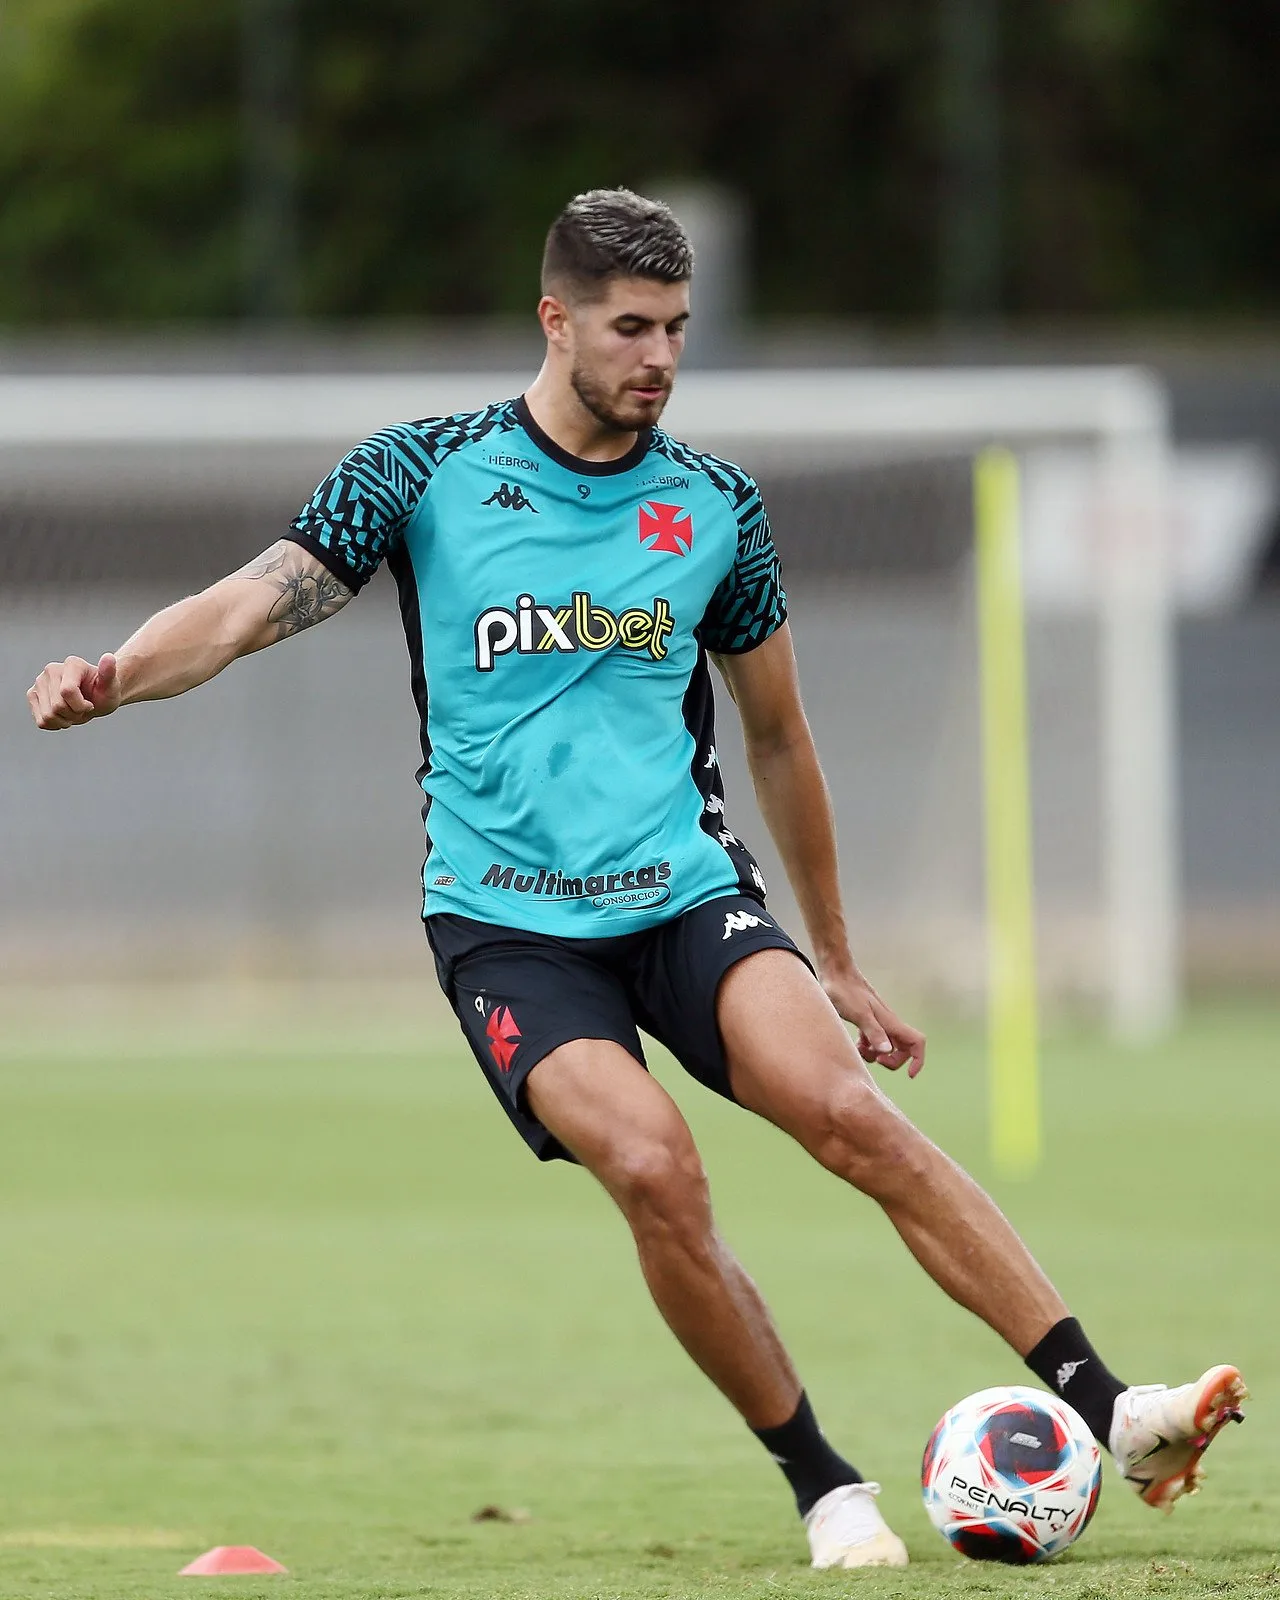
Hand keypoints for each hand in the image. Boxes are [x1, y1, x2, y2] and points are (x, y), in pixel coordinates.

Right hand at [27, 653, 120, 729]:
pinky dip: (55, 724)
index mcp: (72, 664)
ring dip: (65, 720)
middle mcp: (51, 670)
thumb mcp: (112, 686)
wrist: (96, 698)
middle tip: (83, 709)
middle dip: (74, 714)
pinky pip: (41, 721)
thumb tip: (108, 657)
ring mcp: (39, 682)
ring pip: (48, 716)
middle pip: (57, 706)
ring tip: (73, 711)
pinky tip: (64, 716)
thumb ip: (109, 673)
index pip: (67, 692)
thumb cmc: (105, 692)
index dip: (81, 706)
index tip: (91, 704)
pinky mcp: (32, 695)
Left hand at [821, 962, 925, 1077]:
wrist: (835, 972)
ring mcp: (878, 1022)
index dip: (918, 1060)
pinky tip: (855, 1043)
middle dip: (892, 1061)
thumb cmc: (844, 990)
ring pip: (887, 1046)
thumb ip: (873, 1032)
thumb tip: (888, 1050)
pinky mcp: (866, 1021)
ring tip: (860, 1049)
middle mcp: (887, 1022)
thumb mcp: (858, 1014)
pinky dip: (867, 1047)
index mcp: (890, 1021)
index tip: (909, 1074)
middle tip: (875, 1059)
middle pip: (903, 1049)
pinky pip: (874, 1041)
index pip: (917, 1042)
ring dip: (877, 1055)